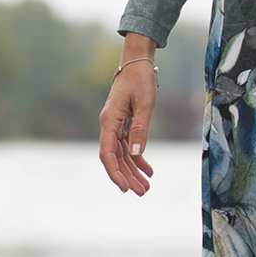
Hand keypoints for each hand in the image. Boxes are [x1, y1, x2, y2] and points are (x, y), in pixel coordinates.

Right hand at [98, 38, 157, 195]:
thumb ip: (141, 129)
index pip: (107, 154)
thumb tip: (136, 153)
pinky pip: (129, 146)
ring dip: (133, 171)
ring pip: (123, 155)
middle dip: (127, 177)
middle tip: (142, 193)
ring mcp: (117, 126)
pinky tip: (148, 171)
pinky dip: (138, 159)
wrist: (138, 63)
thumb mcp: (145, 104)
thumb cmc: (140, 80)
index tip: (125, 188)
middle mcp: (110, 126)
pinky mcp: (125, 124)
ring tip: (146, 187)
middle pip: (115, 158)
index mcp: (109, 121)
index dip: (115, 172)